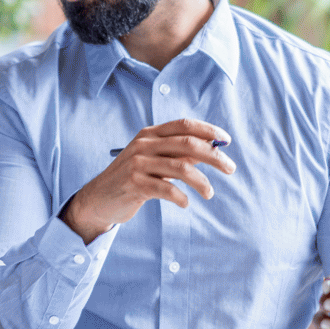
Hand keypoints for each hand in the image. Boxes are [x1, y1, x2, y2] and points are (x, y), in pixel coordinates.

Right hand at [59, 119, 234, 242]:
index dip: (208, 131)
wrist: (99, 198)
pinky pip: (167, 190)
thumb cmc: (132, 178)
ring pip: (181, 168)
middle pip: (187, 144)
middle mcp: (144, 145)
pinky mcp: (134, 184)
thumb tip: (212, 150)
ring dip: (201, 182)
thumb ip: (179, 154)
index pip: (184, 125)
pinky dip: (181, 197)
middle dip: (214, 156)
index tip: (226, 141)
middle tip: (230, 168)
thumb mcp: (155, 161)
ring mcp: (138, 164)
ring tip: (209, 193)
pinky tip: (186, 203)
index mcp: (150, 134)